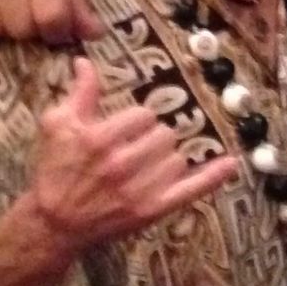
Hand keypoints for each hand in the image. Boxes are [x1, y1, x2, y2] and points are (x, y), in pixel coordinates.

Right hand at [25, 58, 236, 254]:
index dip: (137, 121)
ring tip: (147, 166)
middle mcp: (121, 163)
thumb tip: (86, 62)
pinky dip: (214, 176)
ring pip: (178, 158)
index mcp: (99, 139)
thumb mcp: (58, 126)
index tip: (128, 129)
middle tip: (137, 149)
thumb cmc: (55, 170)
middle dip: (153, 139)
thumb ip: (79, 93)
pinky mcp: (153, 209)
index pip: (144, 116)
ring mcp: (140, 189)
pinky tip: (232, 163)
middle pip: (165, 135)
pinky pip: (192, 189)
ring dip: (167, 159)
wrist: (54, 223)